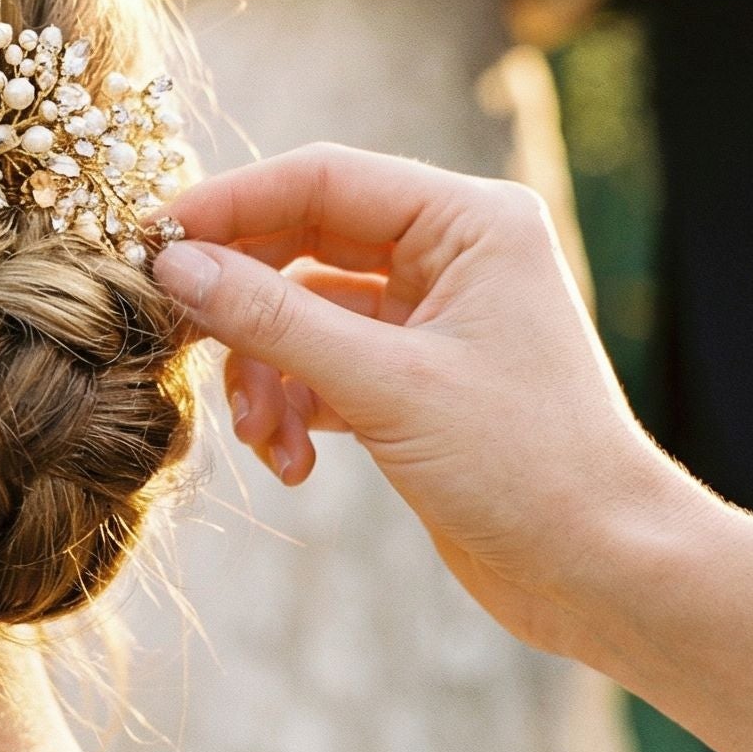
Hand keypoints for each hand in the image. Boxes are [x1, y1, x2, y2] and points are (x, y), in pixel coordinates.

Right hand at [149, 145, 679, 659]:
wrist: (602, 573)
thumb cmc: (525, 467)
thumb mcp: (384, 386)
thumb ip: (271, 319)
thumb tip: (172, 264)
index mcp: (469, 222)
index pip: (321, 178)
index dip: (229, 205)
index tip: (150, 242)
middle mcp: (450, 255)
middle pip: (301, 242)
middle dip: (241, 304)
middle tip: (175, 338)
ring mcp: (429, 318)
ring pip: (300, 313)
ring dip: (264, 375)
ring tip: (261, 438)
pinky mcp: (410, 380)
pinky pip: (317, 366)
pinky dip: (291, 408)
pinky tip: (293, 464)